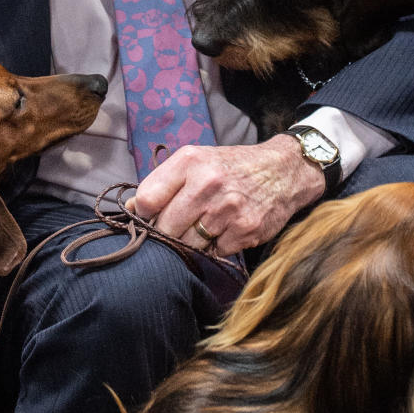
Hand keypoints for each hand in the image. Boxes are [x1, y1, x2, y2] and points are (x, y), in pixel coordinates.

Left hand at [132, 135, 326, 255]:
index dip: (143, 214)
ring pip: (188, 244)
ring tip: (202, 226)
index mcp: (190, 162)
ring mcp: (228, 209)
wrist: (282, 171)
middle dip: (166, 232)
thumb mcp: (194, 161)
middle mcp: (208, 183)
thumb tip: (131, 209)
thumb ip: (161, 183)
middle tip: (176, 227)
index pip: (146, 200)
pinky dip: (215, 246)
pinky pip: (214, 252)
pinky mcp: (246, 230)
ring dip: (190, 241)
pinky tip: (223, 230)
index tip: (150, 216)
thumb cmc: (230, 168)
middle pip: (165, 228)